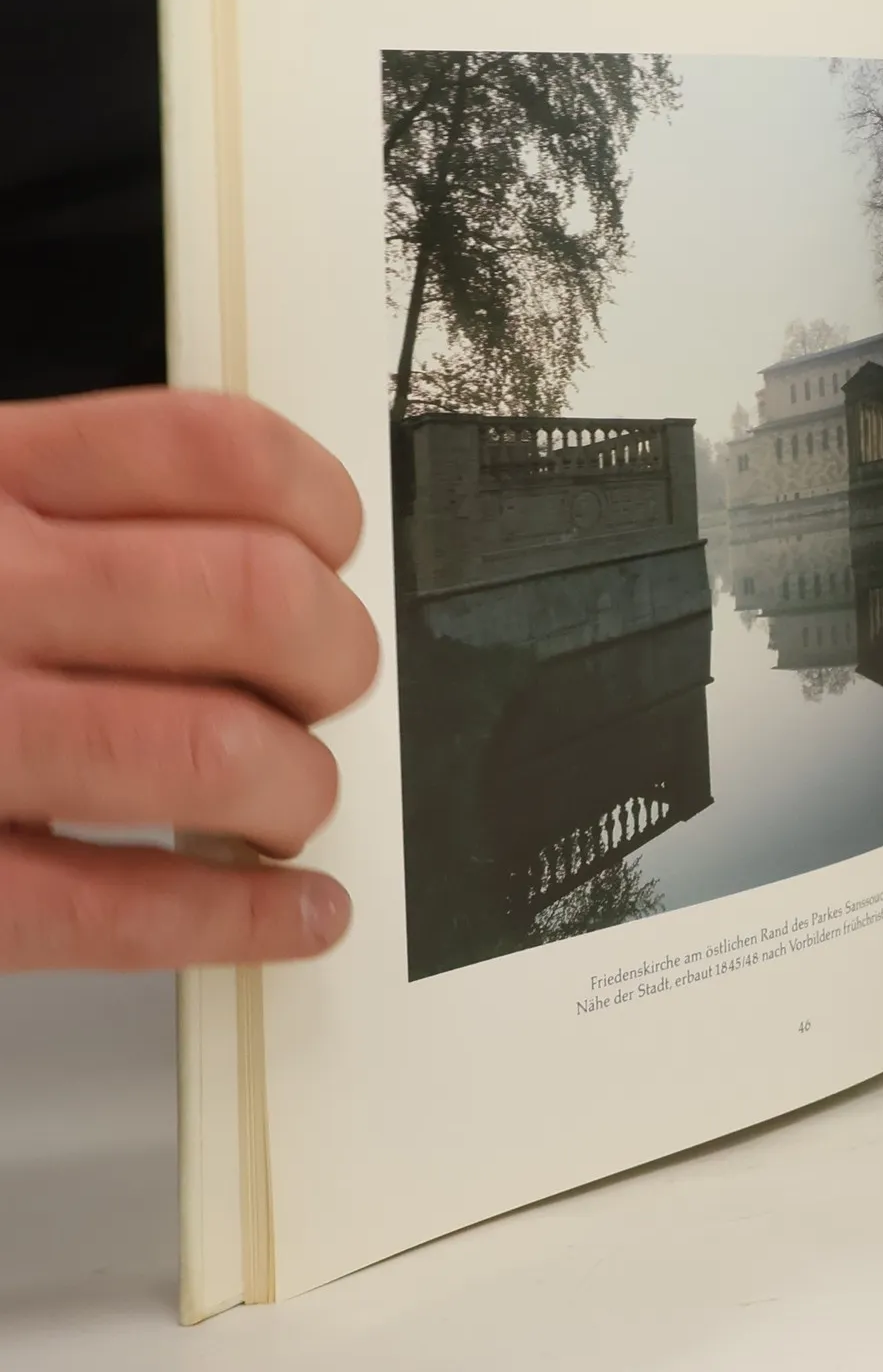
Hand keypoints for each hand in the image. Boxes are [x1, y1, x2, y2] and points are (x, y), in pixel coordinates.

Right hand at [0, 390, 378, 968]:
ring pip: (213, 751)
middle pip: (253, 600)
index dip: (321, 507)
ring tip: (291, 800)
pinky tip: (293, 913)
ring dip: (297, 788)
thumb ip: (52, 503)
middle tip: (325, 688)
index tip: (340, 551)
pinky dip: (237, 918)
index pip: (214, 453)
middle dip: (332, 657)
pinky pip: (112, 905)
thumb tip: (260, 548)